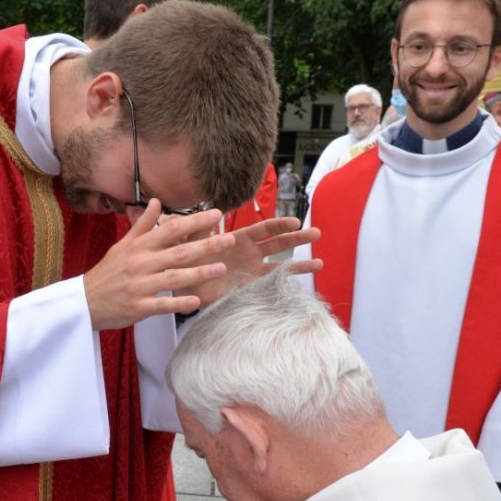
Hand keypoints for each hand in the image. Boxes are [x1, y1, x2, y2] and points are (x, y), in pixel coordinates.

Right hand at [84, 201, 236, 329]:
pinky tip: (197, 300)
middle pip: (178, 252)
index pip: (171, 229)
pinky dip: (179, 303)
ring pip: (173, 277)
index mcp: (139, 247)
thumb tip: (156, 202)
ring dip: (199, 273)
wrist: (85, 302)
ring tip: (221, 269)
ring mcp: (140, 286)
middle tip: (229, 240)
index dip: (194, 221)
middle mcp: (141, 263)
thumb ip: (143, 225)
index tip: (216, 214)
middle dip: (205, 246)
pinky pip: (162, 304)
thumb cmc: (108, 273)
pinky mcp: (138, 306)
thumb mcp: (123, 245)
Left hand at [171, 216, 322, 308]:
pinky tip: (300, 287)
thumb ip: (199, 227)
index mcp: (240, 239)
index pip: (265, 229)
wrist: (181, 285)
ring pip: (280, 267)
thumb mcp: (191, 240)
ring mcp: (251, 272)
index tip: (295, 222)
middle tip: (317, 233)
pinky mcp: (248, 289)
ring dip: (299, 265)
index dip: (280, 225)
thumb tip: (211, 211)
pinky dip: (283, 286)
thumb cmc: (186, 258)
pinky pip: (269, 286)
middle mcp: (250, 254)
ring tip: (320, 263)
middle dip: (298, 239)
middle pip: (279, 244)